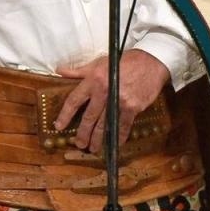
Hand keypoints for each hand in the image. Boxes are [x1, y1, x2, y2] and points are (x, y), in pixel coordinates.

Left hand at [54, 50, 170, 154]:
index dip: (65, 115)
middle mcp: (104, 92)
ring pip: (105, 124)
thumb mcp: (99, 63)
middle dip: (83, 133)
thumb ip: (79, 71)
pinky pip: (124, 125)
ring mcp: (119, 101)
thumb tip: (59, 71)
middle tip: (79, 144)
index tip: (59, 126)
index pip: (74, 100)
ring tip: (93, 148)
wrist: (150, 62)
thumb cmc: (123, 61)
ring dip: (98, 139)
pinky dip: (119, 136)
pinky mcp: (133, 107)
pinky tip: (116, 143)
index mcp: (93, 80)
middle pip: (89, 117)